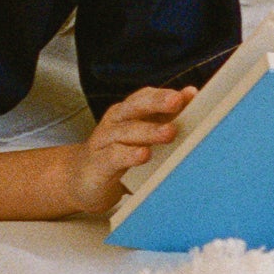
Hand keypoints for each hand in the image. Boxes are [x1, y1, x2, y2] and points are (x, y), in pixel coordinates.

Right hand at [64, 86, 196, 216]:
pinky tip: (144, 155)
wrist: (81, 179)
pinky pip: (114, 156)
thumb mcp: (141, 136)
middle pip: (135, 106)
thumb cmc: (118, 155)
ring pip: (127, 130)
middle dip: (158, 102)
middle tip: (177, 102)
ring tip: (170, 132)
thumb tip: (191, 96)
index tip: (190, 94)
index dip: (166, 94)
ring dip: (150, 130)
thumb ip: (164, 119)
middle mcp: (115, 122)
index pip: (146, 97)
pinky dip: (129, 154)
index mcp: (128, 113)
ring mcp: (104, 141)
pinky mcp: (98, 163)